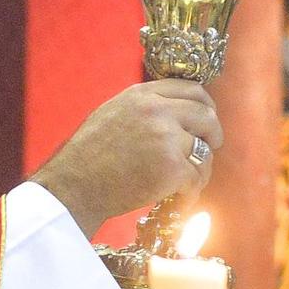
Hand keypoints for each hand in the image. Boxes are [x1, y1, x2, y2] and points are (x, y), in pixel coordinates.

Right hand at [30, 80, 223, 237]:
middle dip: (213, 134)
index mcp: (143, 95)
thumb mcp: (113, 112)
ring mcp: (167, 138)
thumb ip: (145, 107)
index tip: (206, 121)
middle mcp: (158, 111)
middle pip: (206, 115)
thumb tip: (176, 111)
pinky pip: (197, 178)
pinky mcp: (172, 167)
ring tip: (187, 183)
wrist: (75, 184)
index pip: (192, 89)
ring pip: (205, 151)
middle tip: (210, 148)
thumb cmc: (89, 155)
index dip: (205, 106)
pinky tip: (179, 199)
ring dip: (200, 169)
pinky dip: (191, 192)